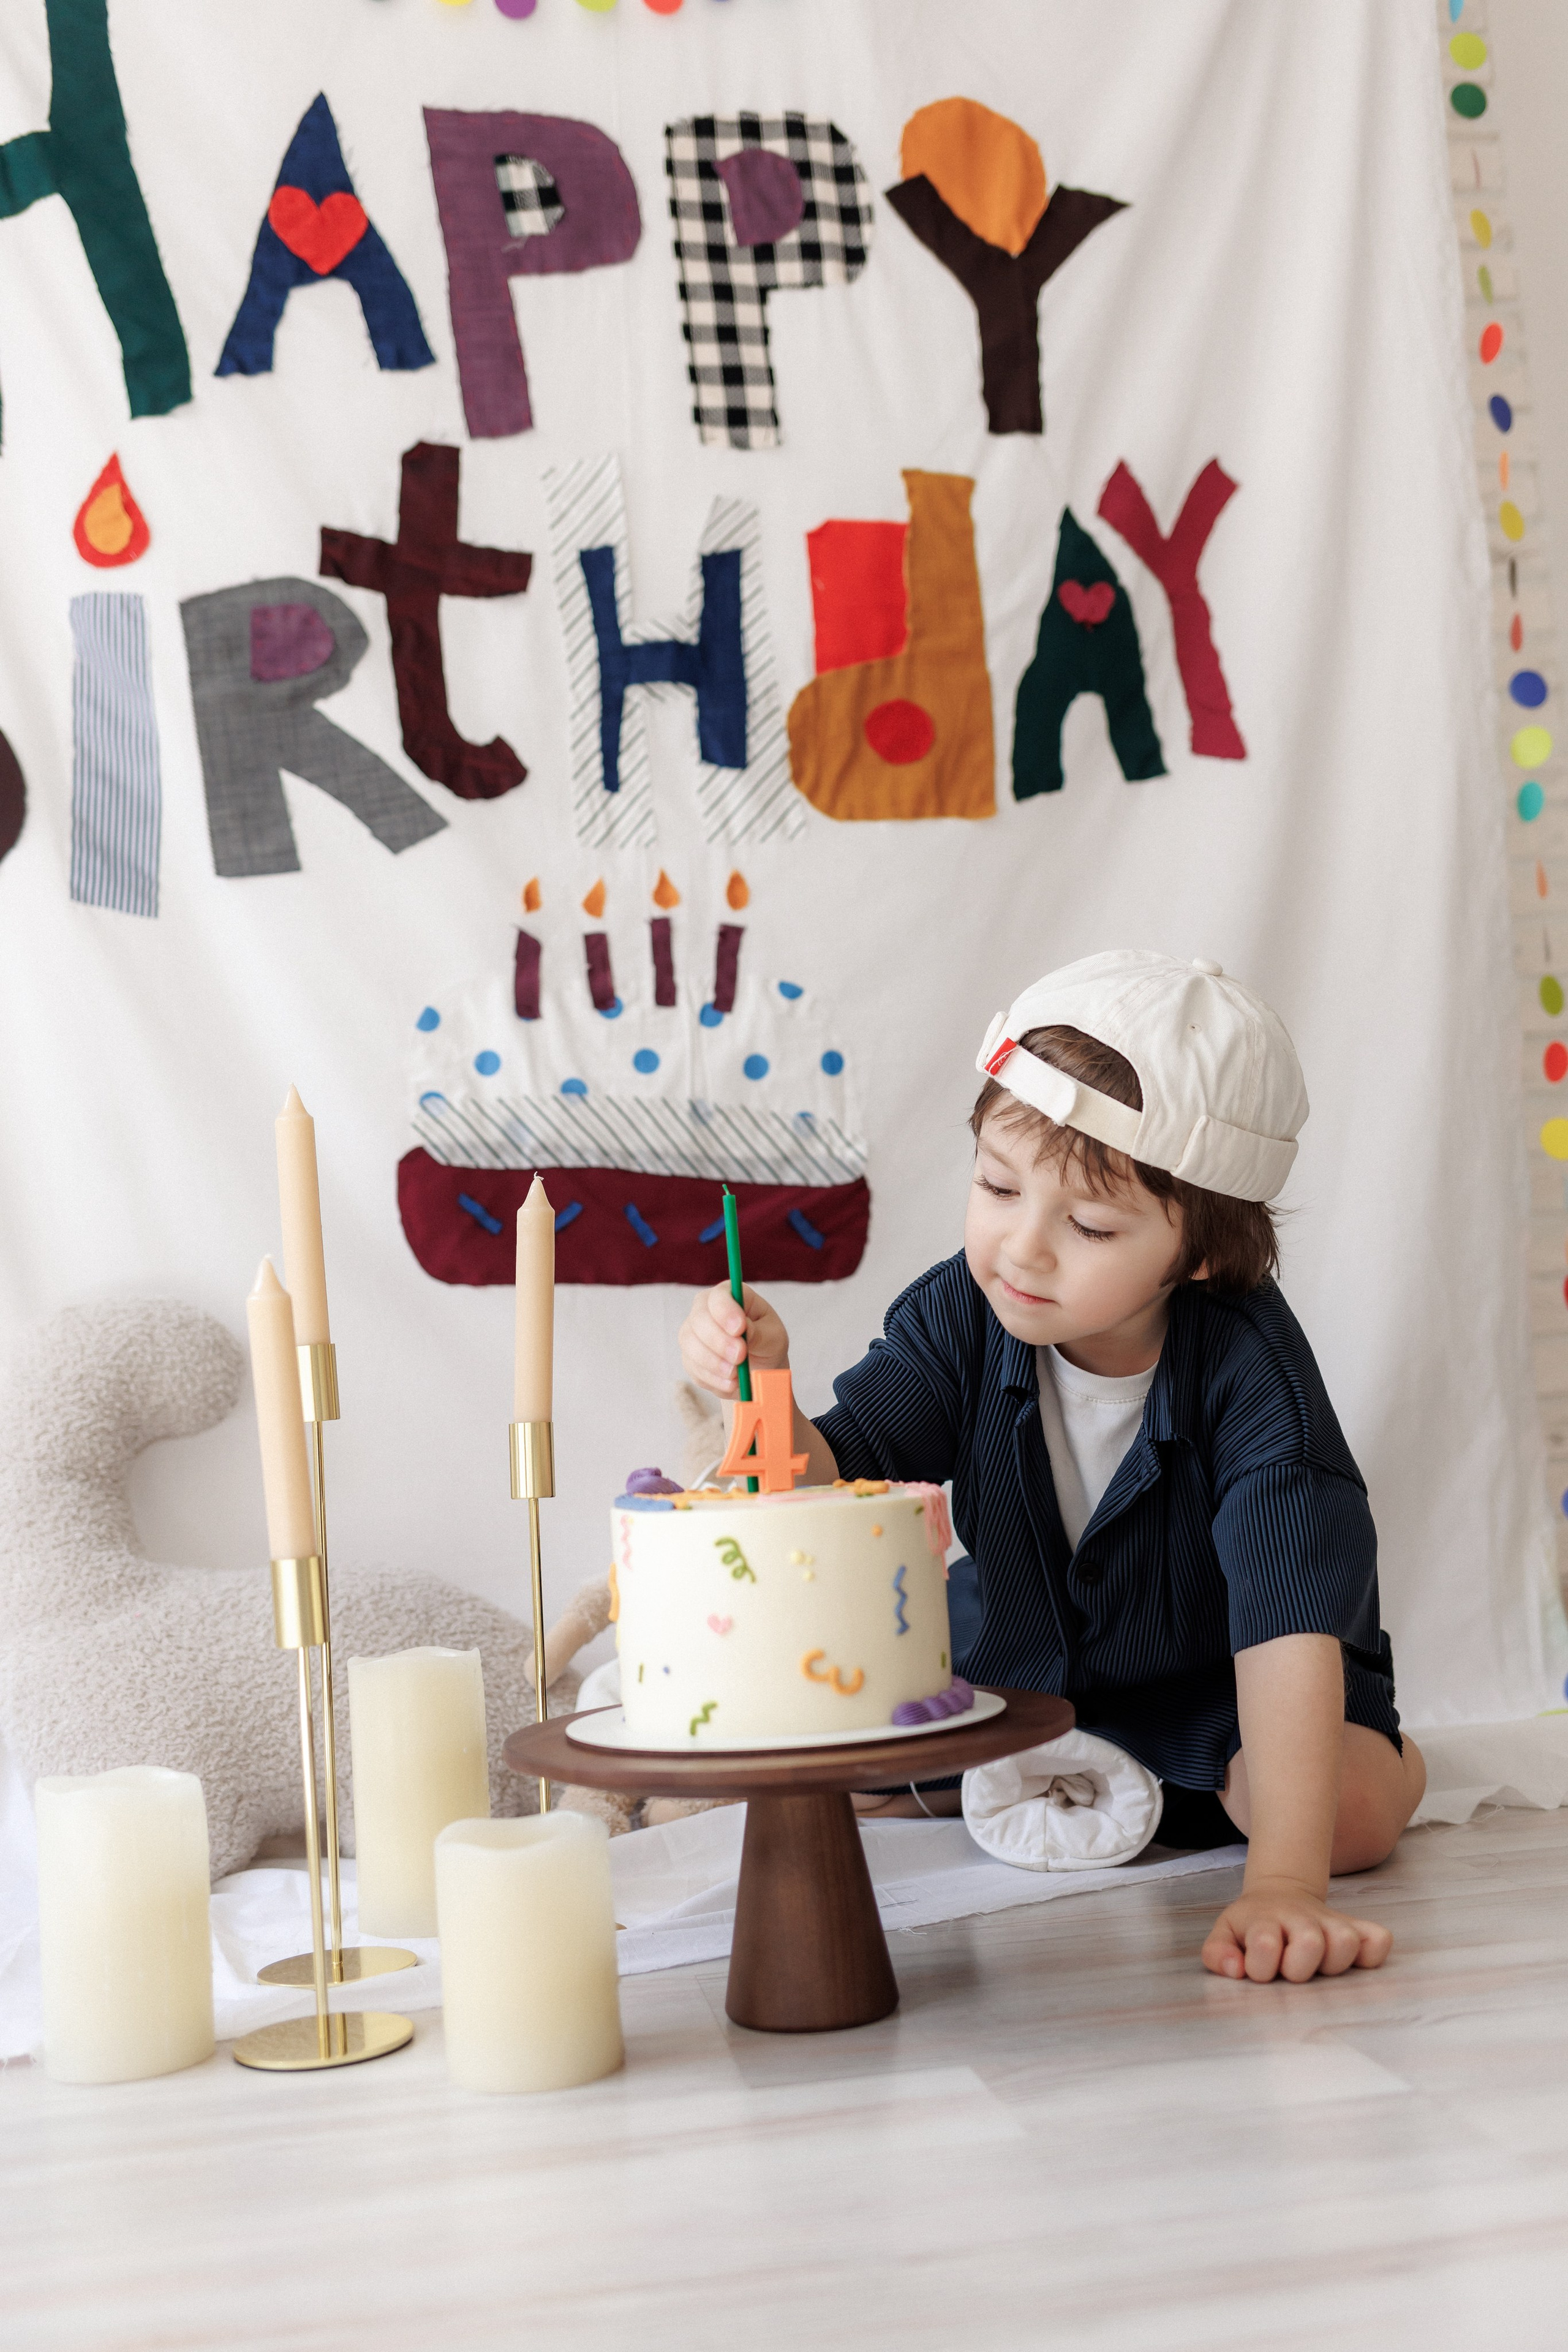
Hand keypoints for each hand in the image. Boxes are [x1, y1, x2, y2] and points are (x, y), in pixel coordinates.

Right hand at [678, 1281, 790, 1399]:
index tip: (740, 1329)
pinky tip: (730, 1383)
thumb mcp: (774, 1337)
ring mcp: (693, 1333)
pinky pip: (693, 1367)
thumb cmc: (767, 1345)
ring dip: (715, 1363)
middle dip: (719, 1341)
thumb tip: (744, 1328)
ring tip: (737, 1375)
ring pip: (691, 1344)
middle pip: (699, 1319)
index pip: (719, 1296)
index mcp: (730, 1295)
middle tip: (740, 1357)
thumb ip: (759, 1332)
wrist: (758, 1371)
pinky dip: (712, 1379)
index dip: (726, 1311)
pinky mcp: (689, 1357)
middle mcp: (705, 1309)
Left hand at [1200, 1876, 1392, 1982]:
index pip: (1265, 1943)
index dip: (1260, 1965)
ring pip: (1346, 1942)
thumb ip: (1218, 1954)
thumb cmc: (1251, 1928)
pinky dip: (1373, 1953)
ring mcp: (1331, 1922)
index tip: (1257, 1968)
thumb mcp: (1225, 1935)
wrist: (1278, 1897)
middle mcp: (1301, 1919)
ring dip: (1332, 1963)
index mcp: (1265, 1920)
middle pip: (1310, 1944)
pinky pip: (1380, 1940)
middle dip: (1298, 1968)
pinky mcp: (1358, 1928)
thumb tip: (1235, 1969)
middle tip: (1291, 1968)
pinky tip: (1353, 1961)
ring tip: (1318, 1966)